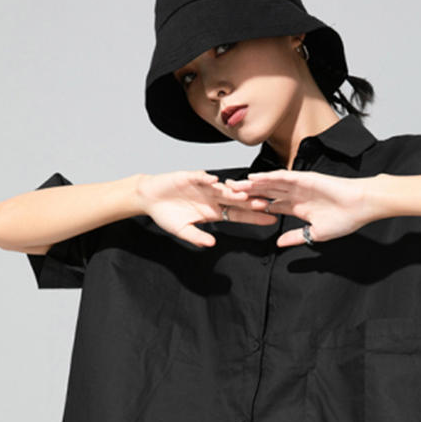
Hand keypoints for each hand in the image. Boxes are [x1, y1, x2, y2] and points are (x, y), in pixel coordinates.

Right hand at [136, 170, 278, 247]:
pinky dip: (206, 179)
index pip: (239, 214)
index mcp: (214, 211)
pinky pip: (200, 177)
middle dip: (251, 202)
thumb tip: (211, 244)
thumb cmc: (167, 215)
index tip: (270, 220)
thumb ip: (197, 236)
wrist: (149, 198)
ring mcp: (203, 186)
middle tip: (268, 204)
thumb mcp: (182, 230)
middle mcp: (213, 197)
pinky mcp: (190, 177)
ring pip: (222, 188)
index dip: (254, 217)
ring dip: (233, 190)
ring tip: (245, 194)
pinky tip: (215, 182)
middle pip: (236, 200)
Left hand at [223, 169, 376, 247]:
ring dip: (252, 184)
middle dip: (247, 193)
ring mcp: (300, 185)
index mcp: (298, 208)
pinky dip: (267, 177)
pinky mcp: (305, 178)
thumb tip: (277, 243)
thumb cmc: (344, 220)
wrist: (361, 206)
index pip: (271, 206)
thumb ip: (295, 238)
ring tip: (233, 185)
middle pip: (266, 193)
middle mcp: (296, 195)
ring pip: (270, 184)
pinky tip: (253, 178)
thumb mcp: (315, 234)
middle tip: (226, 193)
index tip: (238, 210)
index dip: (254, 207)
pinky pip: (282, 177)